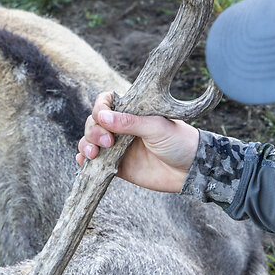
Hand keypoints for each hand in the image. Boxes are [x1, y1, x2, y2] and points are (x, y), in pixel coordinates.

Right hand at [76, 91, 199, 192]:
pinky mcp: (117, 166)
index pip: (106, 103)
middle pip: (94, 122)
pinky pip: (95, 162)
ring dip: (86, 144)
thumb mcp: (157, 128)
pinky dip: (85, 160)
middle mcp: (122, 128)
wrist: (190, 171)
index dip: (100, 108)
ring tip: (93, 154)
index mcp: (133, 112)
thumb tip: (103, 117)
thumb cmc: (179, 143)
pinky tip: (84, 161)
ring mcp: (118, 147)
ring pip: (91, 141)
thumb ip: (130, 122)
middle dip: (94, 130)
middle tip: (108, 142)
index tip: (104, 118)